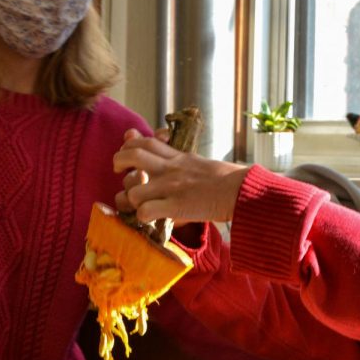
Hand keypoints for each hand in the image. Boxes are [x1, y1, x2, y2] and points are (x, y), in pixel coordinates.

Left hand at [113, 129, 248, 223]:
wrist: (241, 190)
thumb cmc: (225, 180)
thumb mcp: (198, 162)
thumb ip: (179, 158)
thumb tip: (168, 154)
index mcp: (177, 157)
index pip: (146, 141)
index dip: (130, 145)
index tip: (127, 153)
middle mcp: (170, 169)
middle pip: (132, 156)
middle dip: (119, 163)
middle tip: (121, 174)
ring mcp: (171, 187)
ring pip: (133, 190)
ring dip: (130, 200)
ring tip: (138, 205)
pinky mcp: (175, 207)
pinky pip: (145, 211)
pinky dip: (142, 217)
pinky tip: (150, 218)